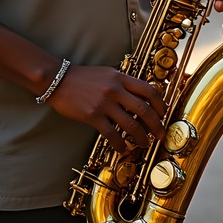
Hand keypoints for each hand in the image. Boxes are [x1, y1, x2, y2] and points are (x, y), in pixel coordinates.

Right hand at [48, 64, 167, 152]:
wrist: (59, 79)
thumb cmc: (84, 77)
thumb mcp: (108, 73)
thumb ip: (124, 83)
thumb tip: (141, 97)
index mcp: (122, 78)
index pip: (149, 91)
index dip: (160, 104)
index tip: (163, 114)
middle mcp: (116, 90)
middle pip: (144, 110)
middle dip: (156, 125)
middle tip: (161, 134)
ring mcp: (104, 103)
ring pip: (130, 124)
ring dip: (141, 137)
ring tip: (145, 144)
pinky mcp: (93, 116)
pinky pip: (111, 134)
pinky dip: (120, 144)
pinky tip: (122, 149)